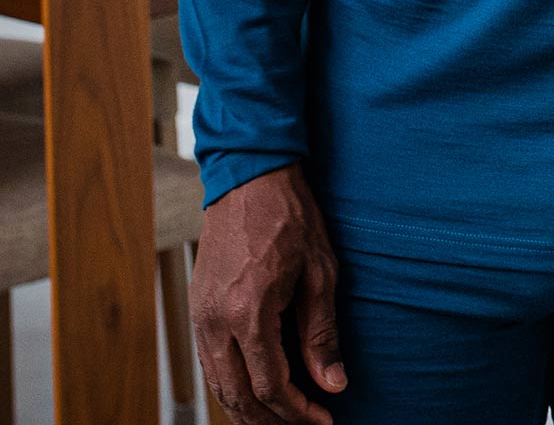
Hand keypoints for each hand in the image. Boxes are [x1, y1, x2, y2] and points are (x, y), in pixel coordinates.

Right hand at [190, 160, 347, 422]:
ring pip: (219, 387)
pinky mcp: (196, 309)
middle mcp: (215, 321)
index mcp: (248, 312)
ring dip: (249, 411)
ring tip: (284, 419)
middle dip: (274, 422)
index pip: (271, 387)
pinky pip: (209, 364)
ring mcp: (199, 316)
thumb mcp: (320, 271)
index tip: (325, 420)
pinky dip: (231, 388)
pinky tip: (255, 392)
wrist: (249, 176)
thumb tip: (333, 384)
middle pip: (239, 397)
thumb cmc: (290, 217)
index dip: (299, 413)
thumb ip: (321, 333)